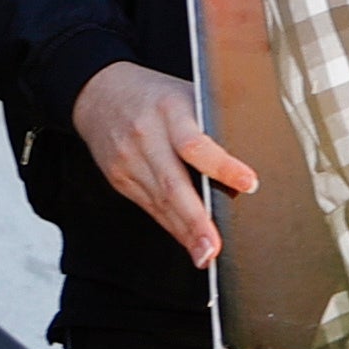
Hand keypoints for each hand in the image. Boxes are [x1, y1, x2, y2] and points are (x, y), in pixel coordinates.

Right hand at [73, 61, 256, 265]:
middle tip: (213, 249)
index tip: (248, 183)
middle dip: (196, 221)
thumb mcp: (188, 94)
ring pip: (161, 203)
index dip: (222, 166)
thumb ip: (213, 124)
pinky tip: (188, 240)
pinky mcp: (119, 177)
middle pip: (173, 185)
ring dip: (185, 233)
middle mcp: (146, 136)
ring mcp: (128, 160)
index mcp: (170, 110)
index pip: (196, 144)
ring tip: (206, 255)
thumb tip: (244, 166)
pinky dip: (172, 226)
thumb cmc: (156, 96)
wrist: (100, 93)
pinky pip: (150, 207)